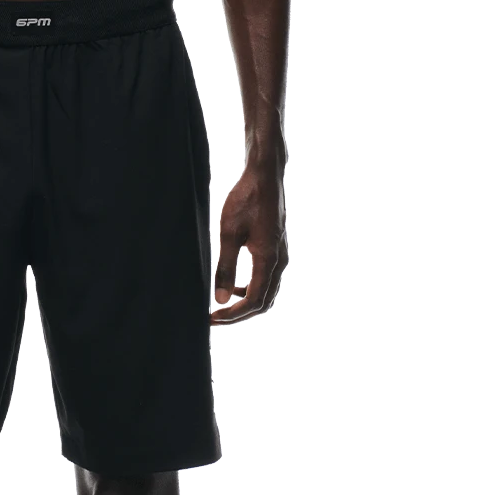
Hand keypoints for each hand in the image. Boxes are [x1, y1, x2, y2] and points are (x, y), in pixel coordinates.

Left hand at [210, 160, 287, 324]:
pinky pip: (267, 279)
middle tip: (215, 318)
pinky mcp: (277, 249)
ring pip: (267, 292)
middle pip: (264, 301)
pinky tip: (235, 285)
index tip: (212, 318)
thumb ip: (225, 267)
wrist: (265, 177)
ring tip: (222, 305)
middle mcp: (279, 261)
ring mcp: (280, 255)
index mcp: (269, 259)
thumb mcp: (229, 233)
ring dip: (246, 302)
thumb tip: (220, 299)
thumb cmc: (246, 200)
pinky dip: (252, 289)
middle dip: (239, 313)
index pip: (254, 300)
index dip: (233, 314)